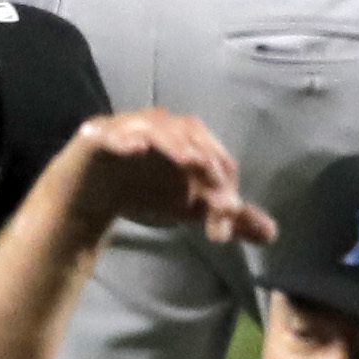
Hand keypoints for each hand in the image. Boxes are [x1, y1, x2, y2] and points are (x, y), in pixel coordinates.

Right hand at [54, 112, 275, 246]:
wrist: (87, 203)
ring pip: (154, 126)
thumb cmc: (143, 194)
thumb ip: (226, 217)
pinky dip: (123, 139)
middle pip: (190, 133)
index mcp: (184, 139)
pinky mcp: (94, 139)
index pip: (213, 154)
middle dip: (207, 162)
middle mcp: (157, 127)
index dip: (225, 183)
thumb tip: (271, 233)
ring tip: (189, 161)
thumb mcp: (189, 208)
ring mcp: (125, 129)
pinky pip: (108, 134)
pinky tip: (136, 149)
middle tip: (218, 194)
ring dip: (174, 141)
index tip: (229, 218)